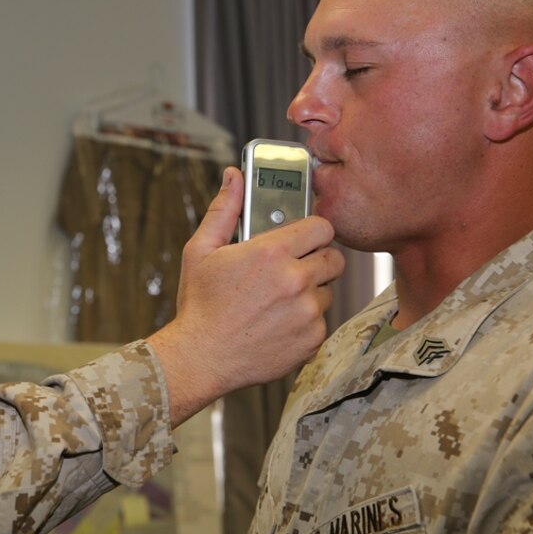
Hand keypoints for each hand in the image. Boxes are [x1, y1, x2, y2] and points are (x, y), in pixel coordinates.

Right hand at [147, 167, 342, 427]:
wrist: (201, 358)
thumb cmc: (199, 304)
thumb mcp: (201, 250)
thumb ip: (224, 209)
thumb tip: (234, 176)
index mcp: (270, 252)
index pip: (321, 226)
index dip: (312, 231)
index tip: (301, 237)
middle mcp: (295, 280)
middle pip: (333, 257)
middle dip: (317, 259)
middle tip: (292, 267)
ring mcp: (307, 311)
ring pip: (327, 290)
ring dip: (310, 291)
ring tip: (278, 299)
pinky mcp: (312, 338)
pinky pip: (321, 320)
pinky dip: (305, 320)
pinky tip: (277, 322)